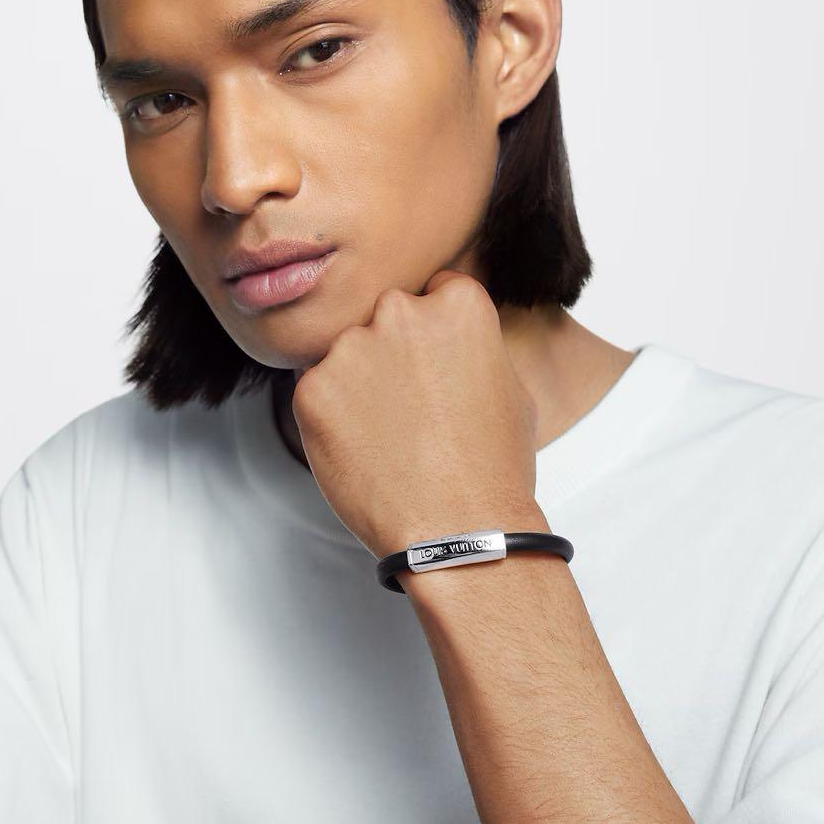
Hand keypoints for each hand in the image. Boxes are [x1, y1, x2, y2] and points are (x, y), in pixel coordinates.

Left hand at [289, 268, 547, 559]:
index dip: (434, 335)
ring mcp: (352, 348)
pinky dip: (331, 416)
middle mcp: (401, 311)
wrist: (460, 531)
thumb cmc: (494, 467)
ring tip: (387, 435)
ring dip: (358, 381)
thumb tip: (451, 343)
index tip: (434, 366)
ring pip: (345, 352)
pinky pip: (316, 390)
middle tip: (408, 405)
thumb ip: (473, 347)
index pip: (434, 293)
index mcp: (458, 303)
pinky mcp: (312, 388)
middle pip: (385, 316)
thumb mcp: (510, 387)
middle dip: (392, 351)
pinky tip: (362, 448)